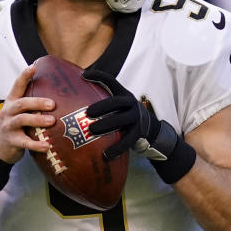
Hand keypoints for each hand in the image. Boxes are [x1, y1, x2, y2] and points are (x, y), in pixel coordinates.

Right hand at [0, 66, 55, 163]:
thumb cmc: (15, 125)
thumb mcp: (19, 111)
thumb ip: (31, 104)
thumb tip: (57, 95)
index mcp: (12, 102)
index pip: (17, 86)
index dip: (24, 76)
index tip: (33, 67)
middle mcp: (9, 112)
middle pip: (22, 103)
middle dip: (37, 102)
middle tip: (53, 104)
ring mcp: (9, 126)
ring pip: (22, 120)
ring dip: (38, 120)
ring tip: (52, 121)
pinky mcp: (12, 141)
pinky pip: (25, 142)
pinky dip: (36, 144)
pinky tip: (47, 145)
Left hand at [83, 69, 196, 183]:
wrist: (150, 128)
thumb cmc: (125, 115)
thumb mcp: (119, 105)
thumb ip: (104, 99)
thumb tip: (79, 91)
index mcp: (124, 94)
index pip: (111, 81)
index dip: (99, 77)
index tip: (85, 75)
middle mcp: (131, 104)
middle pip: (116, 102)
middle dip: (101, 106)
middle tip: (87, 113)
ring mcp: (136, 118)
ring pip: (121, 120)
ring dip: (106, 125)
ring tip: (91, 131)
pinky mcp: (139, 132)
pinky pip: (127, 141)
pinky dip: (116, 148)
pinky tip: (106, 155)